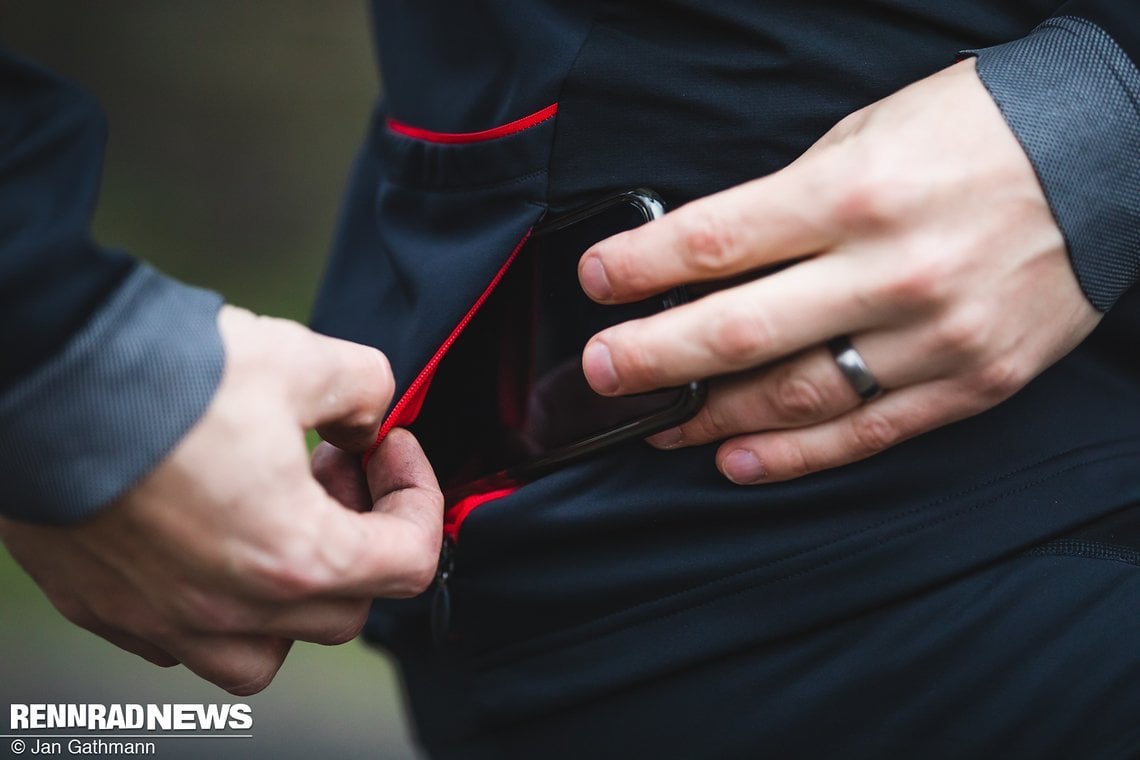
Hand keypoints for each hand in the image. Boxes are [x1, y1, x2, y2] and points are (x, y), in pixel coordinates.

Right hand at [0, 306, 441, 694]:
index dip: (418, 495)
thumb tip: (369, 418)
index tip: (389, 448)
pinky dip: (219, 602)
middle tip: (331, 465)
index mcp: (294, 557)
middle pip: (345, 608)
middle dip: (359, 534)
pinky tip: (209, 531)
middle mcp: (230, 609)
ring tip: (277, 516)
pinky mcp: (106, 608)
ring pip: (264, 651)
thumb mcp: (300, 359)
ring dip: (292, 593)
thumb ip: (367, 389)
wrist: (43, 377)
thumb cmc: (166, 374)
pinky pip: (185, 641)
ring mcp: (163, 619)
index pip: (411, 561)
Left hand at [578, 59, 1100, 483]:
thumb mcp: (864, 138)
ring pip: (796, 396)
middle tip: (601, 373)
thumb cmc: (974, 135)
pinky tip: (736, 460)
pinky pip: (866, 431)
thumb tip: (705, 260)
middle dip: (652, 358)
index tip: (596, 282)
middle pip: (737, 332)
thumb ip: (786, 205)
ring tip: (658, 424)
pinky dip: (794, 455)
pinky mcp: (970, 382)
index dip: (639, 268)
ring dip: (712, 416)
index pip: (714, 242)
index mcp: (852, 194)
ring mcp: (933, 336)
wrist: (1107, 157)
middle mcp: (888, 271)